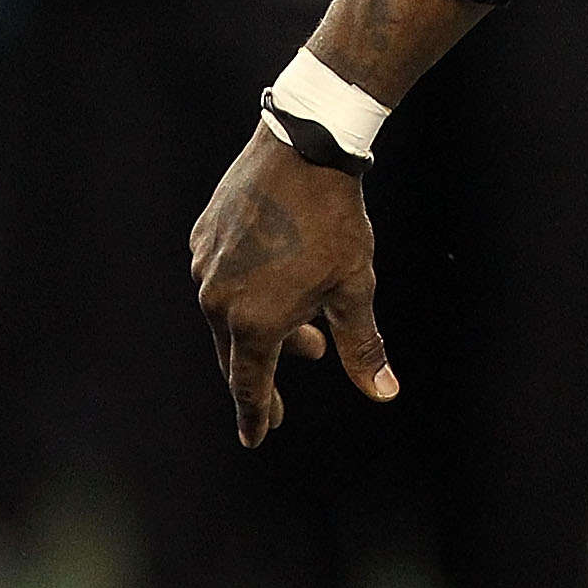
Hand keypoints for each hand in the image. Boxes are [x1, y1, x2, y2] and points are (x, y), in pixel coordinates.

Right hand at [189, 124, 397, 446]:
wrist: (304, 149)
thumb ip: (362, 345)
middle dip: (261, 380)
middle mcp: (217, 299)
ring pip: (229, 314)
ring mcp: (205, 266)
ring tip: (304, 338)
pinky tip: (275, 286)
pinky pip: (221, 278)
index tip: (256, 438)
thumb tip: (385, 393)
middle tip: (275, 406)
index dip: (257, 414)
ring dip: (263, 331)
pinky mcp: (203, 236)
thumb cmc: (335, 221)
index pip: (251, 385)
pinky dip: (247, 293)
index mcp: (253, 321)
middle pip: (237, 354)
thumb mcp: (354, 288)